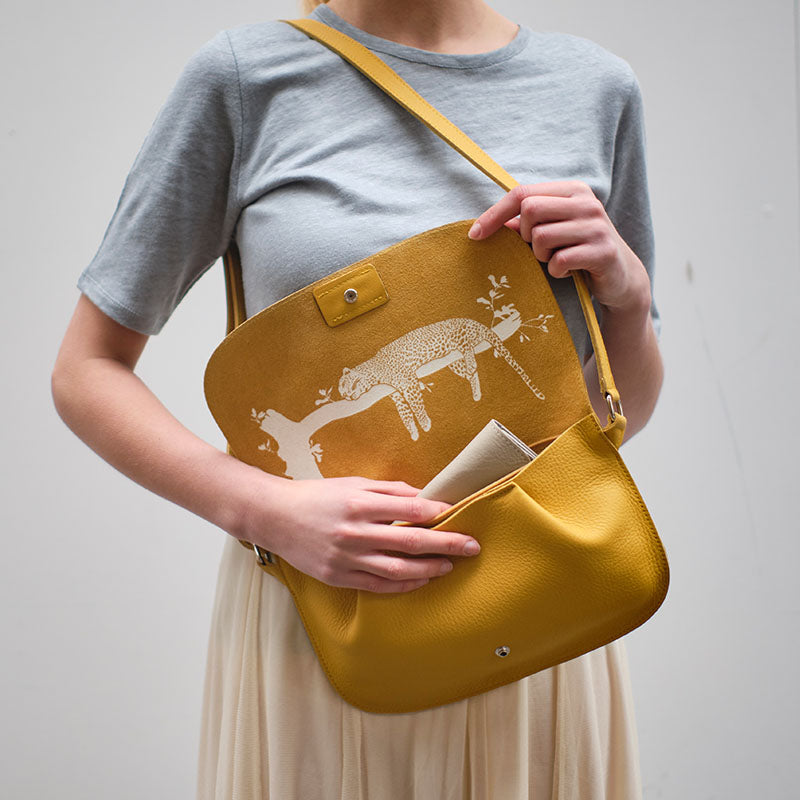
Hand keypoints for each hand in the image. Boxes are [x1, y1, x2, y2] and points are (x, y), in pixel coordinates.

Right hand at [241, 475, 480, 592]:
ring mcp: (346, 558)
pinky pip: (378, 585)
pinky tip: (420, 580)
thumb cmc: (317, 495)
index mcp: (360, 504)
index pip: (411, 509)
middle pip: (411, 542)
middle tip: (472, 546)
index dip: (438, 514)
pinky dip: (403, 584)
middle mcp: (355, 532)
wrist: (274, 516)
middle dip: (447, 544)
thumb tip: (424, 497)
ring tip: (449, 566)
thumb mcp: (353, 483)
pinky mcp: (338, 577)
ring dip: (429, 569)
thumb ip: (389, 490)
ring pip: (398, 569)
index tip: (458, 515)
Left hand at [468, 181, 651, 314]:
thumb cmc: (578, 252)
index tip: (474, 234)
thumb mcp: (553, 232)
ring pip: (541, 237)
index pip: (522, 193)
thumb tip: (487, 225)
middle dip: (525, 237)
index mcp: (571, 191)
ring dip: (541, 257)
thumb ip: (526, 224)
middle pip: (530, 210)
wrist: (621, 278)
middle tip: (540, 251)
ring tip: (558, 261)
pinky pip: (559, 261)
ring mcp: (596, 226)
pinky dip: (557, 271)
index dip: (495, 214)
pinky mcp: (603, 251)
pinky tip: (569, 272)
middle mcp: (586, 202)